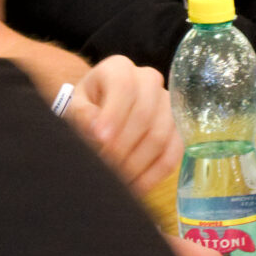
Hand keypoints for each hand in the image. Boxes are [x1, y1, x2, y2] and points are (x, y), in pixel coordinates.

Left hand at [62, 55, 180, 193]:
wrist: (102, 110)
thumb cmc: (87, 106)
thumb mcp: (76, 106)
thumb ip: (81, 115)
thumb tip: (96, 132)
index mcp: (120, 69)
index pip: (123, 88)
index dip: (113, 115)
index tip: (100, 140)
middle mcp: (149, 80)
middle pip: (144, 115)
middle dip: (123, 147)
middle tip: (106, 168)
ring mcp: (167, 104)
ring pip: (160, 136)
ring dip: (137, 163)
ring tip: (118, 180)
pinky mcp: (178, 128)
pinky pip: (174, 153)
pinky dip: (155, 174)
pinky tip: (137, 187)